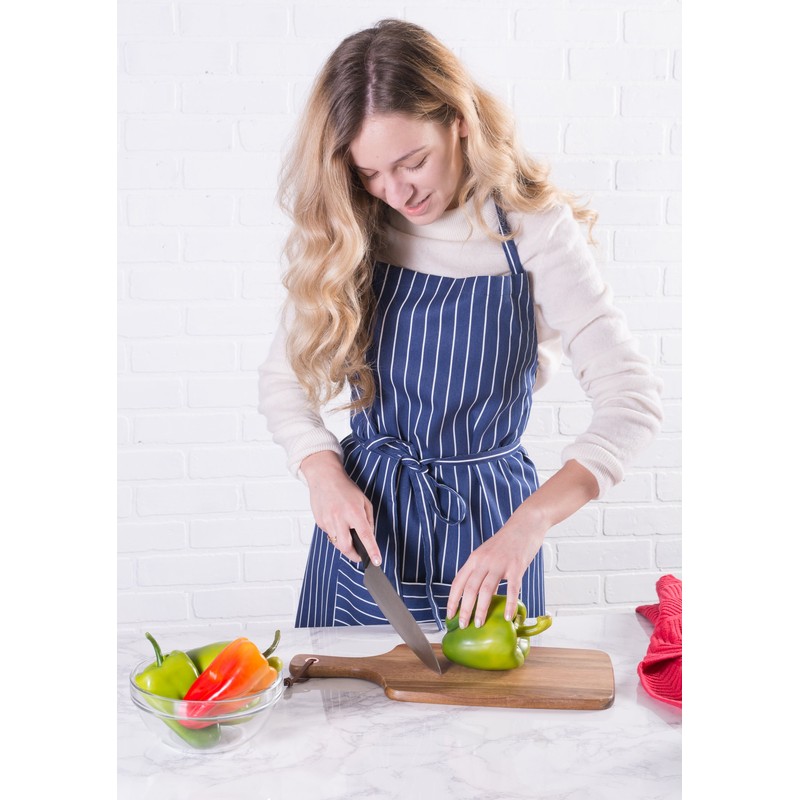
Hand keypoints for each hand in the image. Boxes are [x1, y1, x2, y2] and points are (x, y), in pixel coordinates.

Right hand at [300, 450, 381, 564]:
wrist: (324, 478)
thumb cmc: (345, 488)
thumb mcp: (364, 501)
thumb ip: (368, 519)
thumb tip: (369, 536)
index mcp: (354, 512)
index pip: (365, 536)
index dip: (372, 551)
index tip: (376, 561)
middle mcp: (339, 518)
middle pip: (346, 547)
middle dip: (354, 556)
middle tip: (360, 556)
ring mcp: (327, 521)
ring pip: (337, 544)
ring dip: (345, 544)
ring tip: (348, 534)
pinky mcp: (319, 522)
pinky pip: (329, 535)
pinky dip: (336, 534)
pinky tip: (337, 523)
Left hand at [446, 510, 545, 629]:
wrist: (525, 524)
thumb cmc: (506, 541)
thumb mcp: (488, 553)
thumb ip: (481, 571)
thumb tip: (477, 595)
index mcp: (475, 558)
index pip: (458, 582)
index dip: (452, 600)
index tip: (449, 615)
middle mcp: (484, 561)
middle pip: (470, 588)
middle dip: (464, 609)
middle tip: (463, 625)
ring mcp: (500, 563)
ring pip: (486, 589)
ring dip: (481, 609)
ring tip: (479, 624)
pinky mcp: (516, 566)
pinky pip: (512, 588)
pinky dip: (509, 604)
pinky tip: (508, 616)